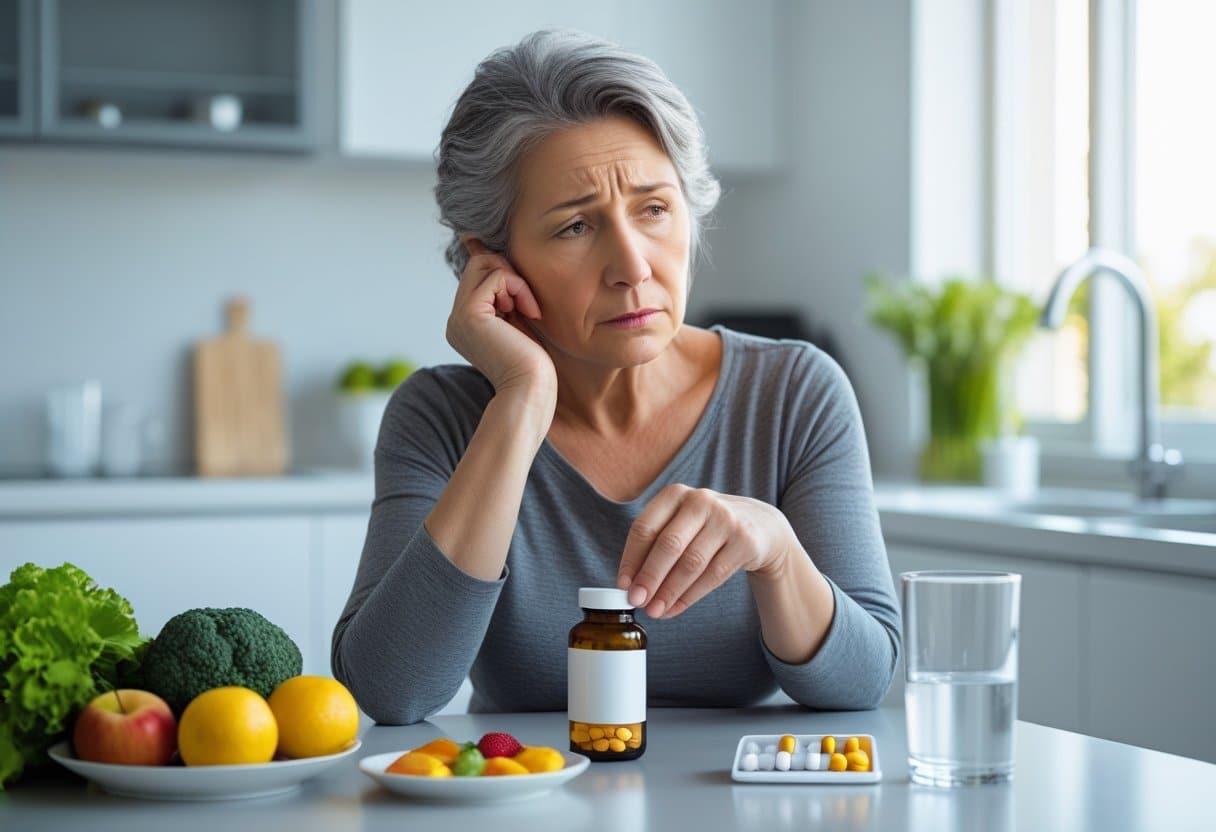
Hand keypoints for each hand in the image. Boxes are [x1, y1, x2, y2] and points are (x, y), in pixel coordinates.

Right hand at [446, 239, 556, 399]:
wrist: (531, 391)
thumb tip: (506, 267)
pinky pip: (497, 277)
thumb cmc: (532, 365)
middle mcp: (456, 320)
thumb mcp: (517, 323)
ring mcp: (458, 316)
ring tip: (527, 311)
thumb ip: (507, 298)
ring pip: (483, 264)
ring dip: (515, 281)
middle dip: (508, 273)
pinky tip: (530, 313)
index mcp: (465, 325)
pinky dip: (520, 288)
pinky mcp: (470, 314)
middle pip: (477, 264)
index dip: (504, 276)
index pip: (477, 277)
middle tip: (526, 304)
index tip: (525, 299)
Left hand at [616, 484, 797, 618]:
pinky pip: (712, 575)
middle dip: (649, 577)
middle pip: (668, 545)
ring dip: (669, 591)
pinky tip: (676, 608)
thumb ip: (656, 545)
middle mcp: (701, 501)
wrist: (760, 525)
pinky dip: (690, 596)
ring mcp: (726, 520)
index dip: (631, 559)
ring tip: (655, 611)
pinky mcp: (745, 541)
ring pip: (691, 563)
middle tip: (636, 601)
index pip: (645, 527)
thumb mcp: (682, 522)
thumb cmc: (708, 527)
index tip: (623, 585)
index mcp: (675, 494)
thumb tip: (631, 585)